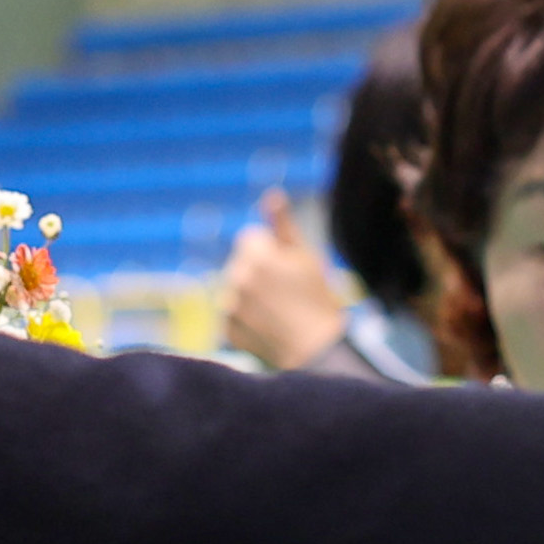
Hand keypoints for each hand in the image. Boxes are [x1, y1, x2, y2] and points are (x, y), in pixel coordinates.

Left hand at [216, 199, 351, 368]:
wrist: (317, 349)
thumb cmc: (317, 297)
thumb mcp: (305, 255)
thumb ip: (282, 224)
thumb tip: (271, 195)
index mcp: (254, 256)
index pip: (249, 238)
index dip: (271, 250)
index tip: (288, 269)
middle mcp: (235, 278)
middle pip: (241, 262)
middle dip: (258, 271)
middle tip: (286, 291)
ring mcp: (228, 306)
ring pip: (236, 287)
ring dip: (251, 293)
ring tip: (278, 309)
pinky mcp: (226, 329)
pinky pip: (232, 313)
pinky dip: (246, 317)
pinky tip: (269, 325)